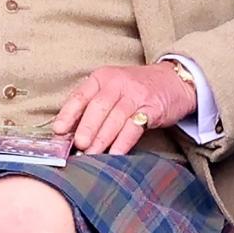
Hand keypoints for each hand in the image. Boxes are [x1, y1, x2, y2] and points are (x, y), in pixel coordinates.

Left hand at [54, 62, 197, 154]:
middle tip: (79, 145)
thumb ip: (91, 106)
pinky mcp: (153, 108)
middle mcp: (118, 83)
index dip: (69, 113)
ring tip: (92, 154)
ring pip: (116, 117)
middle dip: (87, 127)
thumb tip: (67, 133)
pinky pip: (135, 126)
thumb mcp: (112, 89)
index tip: (59, 130)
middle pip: (99, 106)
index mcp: (103, 77)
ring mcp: (137, 95)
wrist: (175, 81)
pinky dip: (124, 142)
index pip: (81, 95)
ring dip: (103, 138)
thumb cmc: (137, 89)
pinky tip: (115, 153)